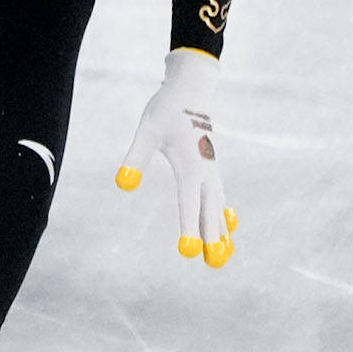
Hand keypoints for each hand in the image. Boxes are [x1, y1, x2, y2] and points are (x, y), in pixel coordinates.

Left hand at [113, 47, 235, 265]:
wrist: (193, 88)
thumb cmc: (167, 108)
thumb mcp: (147, 130)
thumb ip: (135, 157)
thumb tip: (123, 183)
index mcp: (191, 163)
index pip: (189, 202)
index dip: (188, 227)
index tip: (188, 251)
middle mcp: (207, 169)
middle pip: (210, 209)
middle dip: (211, 237)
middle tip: (214, 263)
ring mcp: (212, 168)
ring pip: (218, 205)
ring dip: (221, 230)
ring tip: (225, 254)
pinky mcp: (211, 166)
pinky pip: (219, 195)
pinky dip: (224, 213)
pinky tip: (229, 227)